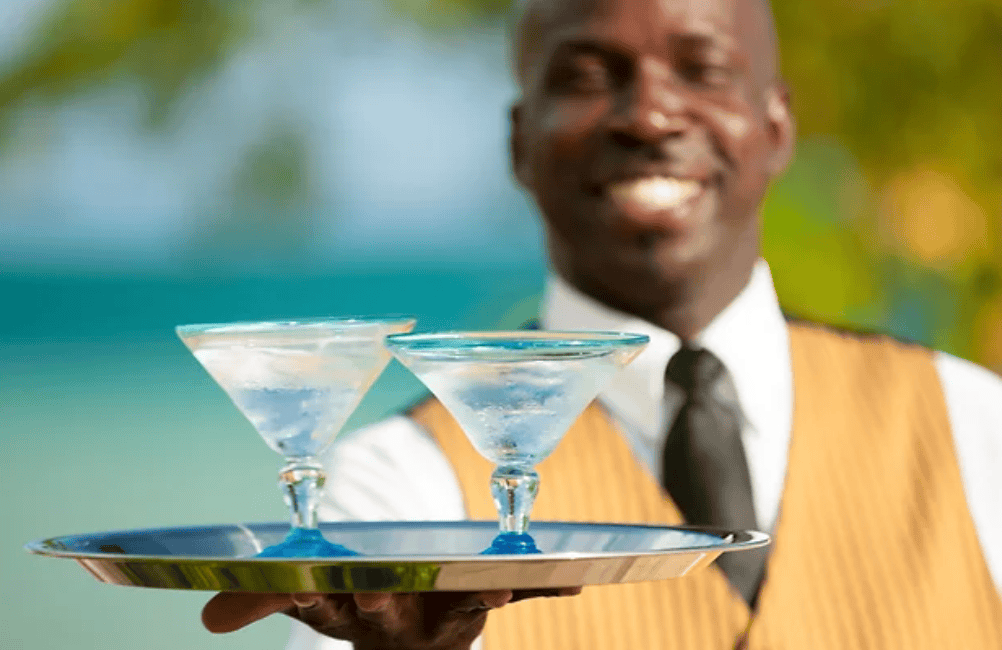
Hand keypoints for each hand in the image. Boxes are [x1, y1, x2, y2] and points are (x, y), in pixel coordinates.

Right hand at [202, 587, 581, 649]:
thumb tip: (207, 618)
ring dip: (476, 596)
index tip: (309, 585)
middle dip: (380, 600)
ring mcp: (442, 614)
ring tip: (497, 585)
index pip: (322, 603)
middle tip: (377, 588)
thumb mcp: (308, 597)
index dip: (312, 596)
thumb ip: (261, 599)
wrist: (408, 635)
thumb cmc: (354, 606)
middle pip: (385, 610)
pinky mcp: (482, 600)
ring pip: (457, 605)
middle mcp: (396, 620)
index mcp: (347, 611)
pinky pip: (520, 592)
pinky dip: (547, 586)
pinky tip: (577, 580)